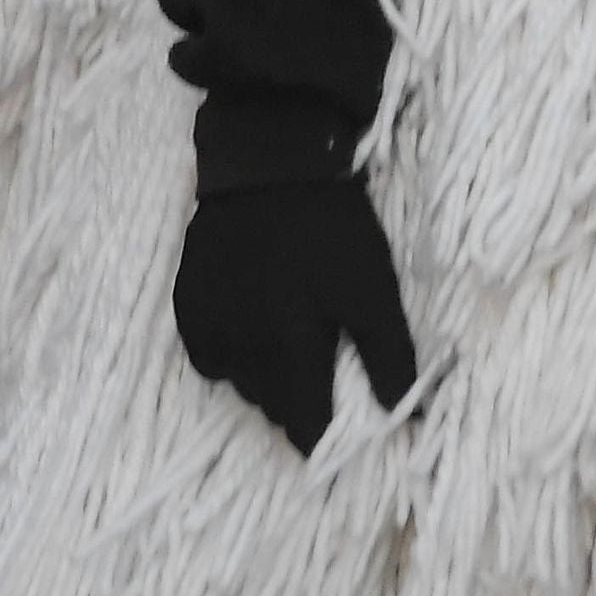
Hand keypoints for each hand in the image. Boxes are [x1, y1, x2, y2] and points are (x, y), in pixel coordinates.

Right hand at [174, 175, 416, 451]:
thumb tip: (410, 417)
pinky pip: (211, 356)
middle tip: (327, 359)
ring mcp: (205, 329)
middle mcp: (238, 353)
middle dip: (303, 400)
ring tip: (293, 331)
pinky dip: (234, 350)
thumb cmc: (330, 228)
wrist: (268, 160)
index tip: (348, 420)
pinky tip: (256, 318)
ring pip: (242, 384)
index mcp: (287, 353)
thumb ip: (390, 358)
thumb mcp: (374, 290)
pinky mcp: (185, 307)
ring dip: (268, 376)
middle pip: (275, 408)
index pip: (305, 430)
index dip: (330, 435)